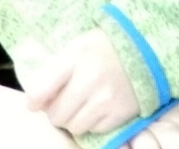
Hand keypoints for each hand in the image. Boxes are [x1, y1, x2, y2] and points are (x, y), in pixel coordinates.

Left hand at [24, 27, 139, 136]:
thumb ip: (52, 71)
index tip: (37, 102)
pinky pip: (94, 130)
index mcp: (75, 56)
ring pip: (73, 126)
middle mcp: (91, 78)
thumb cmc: (103, 48)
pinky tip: (100, 106)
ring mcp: (107, 98)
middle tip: (67, 100)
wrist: (145, 48)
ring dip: (74, 119)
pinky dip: (93, 122)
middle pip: (56, 115)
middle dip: (57, 111)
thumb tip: (33, 104)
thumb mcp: (76, 47)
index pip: (39, 90)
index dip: (35, 100)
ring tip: (83, 104)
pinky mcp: (120, 113)